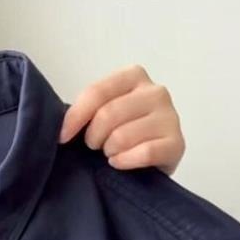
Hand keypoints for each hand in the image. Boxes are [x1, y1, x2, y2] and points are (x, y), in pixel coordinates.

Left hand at [59, 64, 185, 176]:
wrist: (152, 162)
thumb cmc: (122, 134)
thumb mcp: (103, 115)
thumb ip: (88, 110)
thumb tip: (62, 127)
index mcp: (134, 76)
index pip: (97, 92)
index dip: (75, 117)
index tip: (63, 137)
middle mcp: (156, 91)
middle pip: (108, 114)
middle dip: (93, 138)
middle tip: (96, 147)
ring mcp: (170, 116)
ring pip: (123, 136)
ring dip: (109, 151)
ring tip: (111, 154)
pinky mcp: (177, 143)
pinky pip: (144, 153)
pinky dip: (124, 162)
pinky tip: (119, 163)